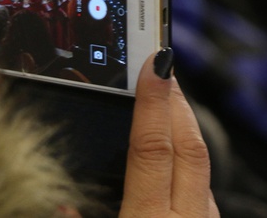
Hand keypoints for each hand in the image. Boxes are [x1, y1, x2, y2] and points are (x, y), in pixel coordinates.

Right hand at [119, 49, 218, 216]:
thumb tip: (62, 203)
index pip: (152, 149)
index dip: (152, 102)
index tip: (153, 62)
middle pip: (189, 147)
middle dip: (176, 101)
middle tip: (162, 65)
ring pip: (200, 167)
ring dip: (185, 128)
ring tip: (167, 100)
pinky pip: (204, 191)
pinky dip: (189, 162)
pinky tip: (176, 155)